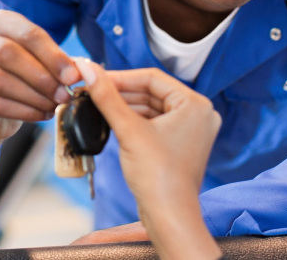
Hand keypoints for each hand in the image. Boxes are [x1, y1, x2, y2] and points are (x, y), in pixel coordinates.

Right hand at [0, 10, 81, 139]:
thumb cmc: (23, 76)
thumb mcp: (40, 62)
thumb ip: (58, 63)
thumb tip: (78, 73)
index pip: (27, 33)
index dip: (53, 55)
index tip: (73, 76)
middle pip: (9, 53)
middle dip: (42, 76)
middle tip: (64, 94)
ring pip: (0, 80)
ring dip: (33, 96)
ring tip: (54, 106)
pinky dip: (23, 111)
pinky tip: (41, 115)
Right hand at [73, 60, 221, 258]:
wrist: (168, 216)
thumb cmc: (158, 176)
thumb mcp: (128, 130)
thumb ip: (107, 97)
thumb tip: (88, 69)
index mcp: (195, 104)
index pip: (152, 78)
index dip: (120, 77)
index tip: (95, 76)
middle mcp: (198, 114)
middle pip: (152, 92)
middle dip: (121, 92)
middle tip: (92, 89)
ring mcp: (190, 130)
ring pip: (151, 107)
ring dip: (125, 106)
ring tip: (97, 103)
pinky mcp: (180, 144)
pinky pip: (154, 123)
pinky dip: (134, 121)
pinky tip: (111, 119)